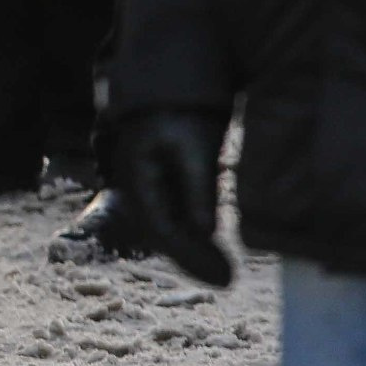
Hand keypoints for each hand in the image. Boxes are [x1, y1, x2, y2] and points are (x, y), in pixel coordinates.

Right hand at [110, 109, 234, 287]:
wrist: (177, 83)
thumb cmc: (186, 110)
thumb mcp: (196, 146)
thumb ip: (198, 187)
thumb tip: (205, 231)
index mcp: (137, 176)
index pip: (160, 227)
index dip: (189, 255)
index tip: (221, 275)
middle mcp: (137, 186)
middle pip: (162, 233)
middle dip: (192, 259)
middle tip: (228, 282)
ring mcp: (148, 186)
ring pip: (167, 228)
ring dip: (193, 249)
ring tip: (225, 271)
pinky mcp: (163, 184)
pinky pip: (175, 216)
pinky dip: (194, 233)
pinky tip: (213, 245)